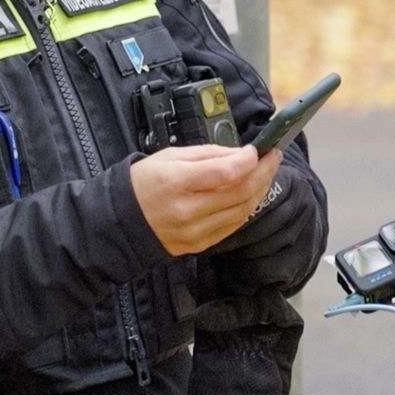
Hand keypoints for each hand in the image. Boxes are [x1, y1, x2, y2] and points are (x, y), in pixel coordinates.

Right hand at [129, 145, 281, 255]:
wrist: (121, 221)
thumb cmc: (143, 184)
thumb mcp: (169, 156)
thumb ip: (207, 154)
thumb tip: (239, 154)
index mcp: (177, 182)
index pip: (225, 173)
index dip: (248, 160)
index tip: (257, 150)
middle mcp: (188, 210)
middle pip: (240, 192)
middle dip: (263, 172)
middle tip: (273, 157)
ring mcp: (195, 231)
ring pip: (242, 210)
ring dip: (260, 190)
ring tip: (265, 174)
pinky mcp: (200, 244)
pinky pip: (233, 225)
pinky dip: (246, 208)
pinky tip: (250, 194)